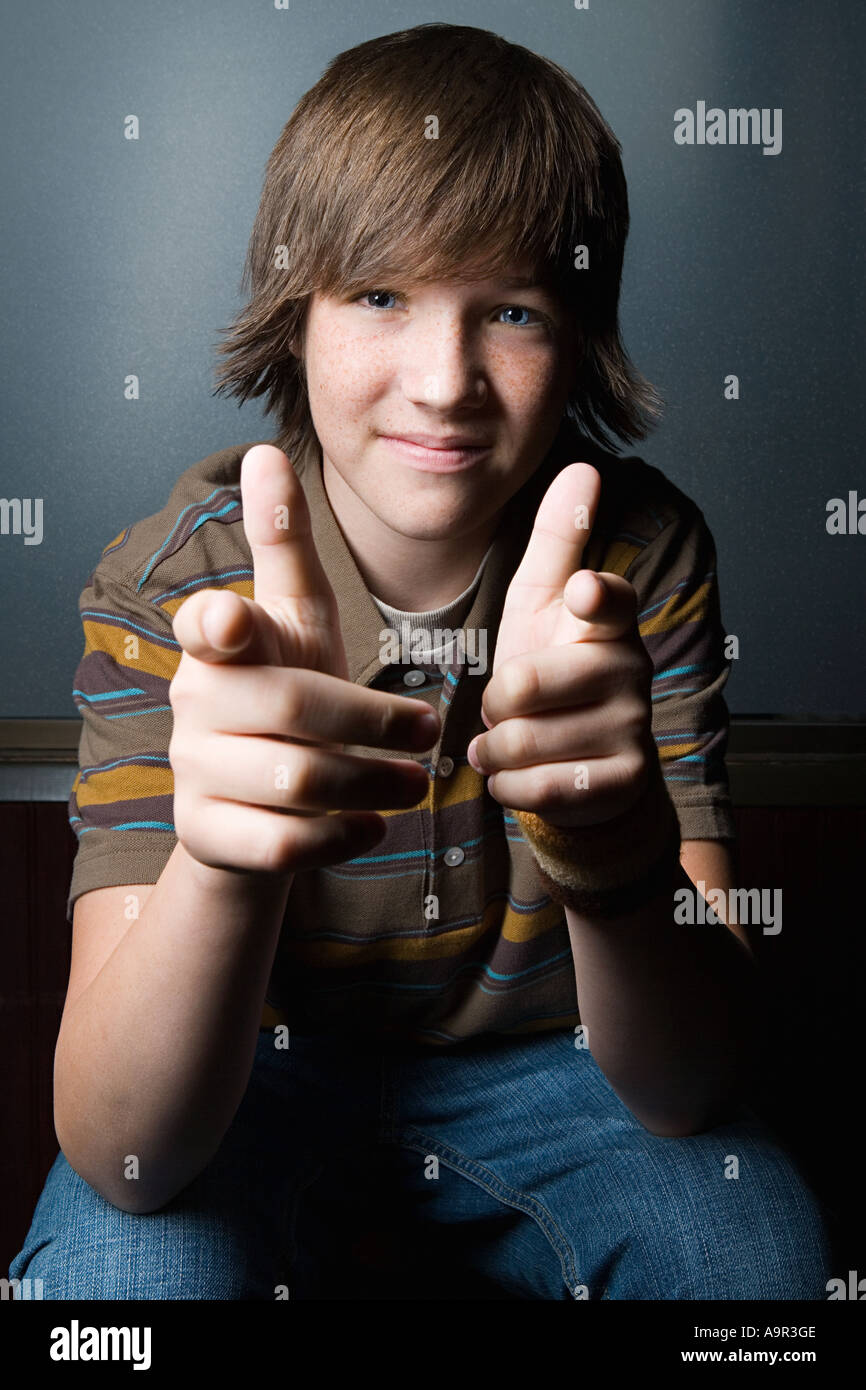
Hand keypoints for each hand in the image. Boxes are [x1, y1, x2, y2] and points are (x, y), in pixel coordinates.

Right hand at [169, 444, 438, 873]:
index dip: (220, 623)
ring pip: (296, 780)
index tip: (235, 620)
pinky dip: (339, 837)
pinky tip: (372, 826)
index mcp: (216, 646)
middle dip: (374, 722)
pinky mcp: (207, 833)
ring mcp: (193, 771)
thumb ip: (283, 546)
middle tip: (431, 733)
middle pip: (294, 708)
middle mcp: (193, 704)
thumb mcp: (295, 620)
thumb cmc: (287, 693)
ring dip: (372, 781)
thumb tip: (264, 452)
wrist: (249, 801)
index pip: (208, 626)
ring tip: (416, 783)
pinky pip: (283, 842)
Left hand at [466, 462, 655, 829]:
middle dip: (494, 706)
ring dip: (499, 749)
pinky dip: (509, 786)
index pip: (607, 602)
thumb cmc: (553, 671)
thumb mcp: (542, 604)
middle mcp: (630, 671)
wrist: (585, 767)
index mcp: (608, 622)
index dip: (593, 598)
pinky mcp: (624, 782)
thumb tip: (584, 466)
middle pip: (522, 686)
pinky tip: (522, 775)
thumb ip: (559, 541)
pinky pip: (534, 788)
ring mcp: (633, 729)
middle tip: (510, 708)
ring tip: (517, 741)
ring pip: (520, 742)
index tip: (583, 592)